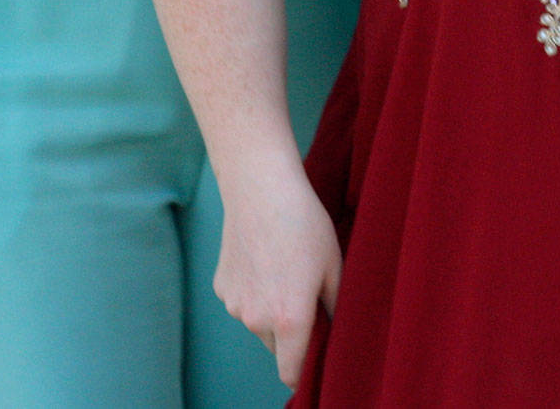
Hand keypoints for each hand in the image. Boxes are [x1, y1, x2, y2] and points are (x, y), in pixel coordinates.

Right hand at [214, 173, 341, 388]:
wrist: (260, 187)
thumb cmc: (303, 222)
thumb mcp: (333, 264)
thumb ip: (336, 307)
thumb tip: (337, 332)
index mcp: (290, 320)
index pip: (292, 372)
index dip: (304, 371)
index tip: (314, 358)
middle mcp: (257, 320)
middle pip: (277, 347)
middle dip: (291, 334)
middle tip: (304, 294)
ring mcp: (235, 305)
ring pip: (258, 324)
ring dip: (270, 311)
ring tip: (282, 268)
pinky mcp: (221, 288)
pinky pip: (243, 302)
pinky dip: (252, 291)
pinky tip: (262, 258)